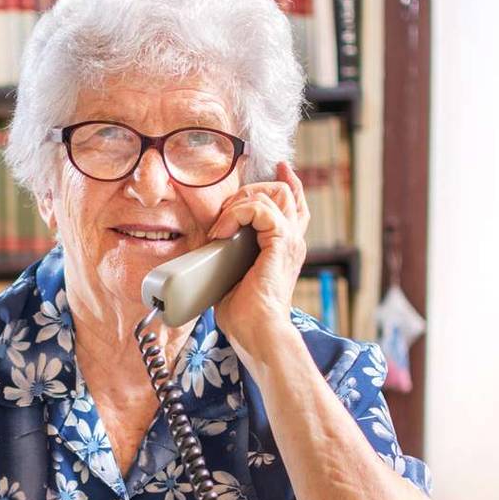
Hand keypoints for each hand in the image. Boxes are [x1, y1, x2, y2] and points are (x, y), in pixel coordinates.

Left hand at [204, 162, 309, 354]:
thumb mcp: (231, 277)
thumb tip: (203, 250)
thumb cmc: (244, 315)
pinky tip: (221, 233)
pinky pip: (260, 209)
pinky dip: (236, 214)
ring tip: (222, 226)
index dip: (288, 182)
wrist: (258, 332)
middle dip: (251, 190)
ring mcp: (290, 240)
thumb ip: (226, 258)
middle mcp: (293, 240)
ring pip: (275, 193)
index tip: (279, 167)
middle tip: (226, 210)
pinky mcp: (280, 242)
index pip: (295, 205)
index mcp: (285, 248)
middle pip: (285, 191)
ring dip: (240, 202)